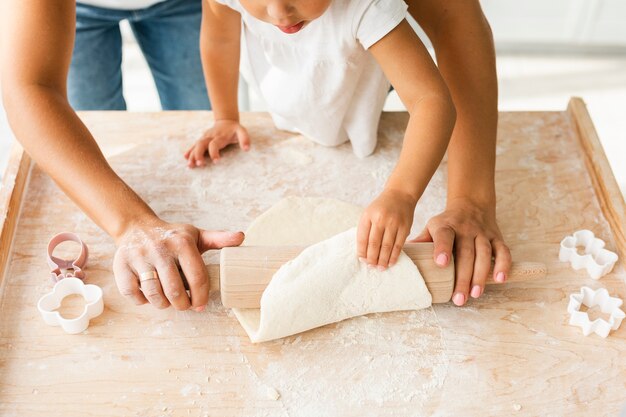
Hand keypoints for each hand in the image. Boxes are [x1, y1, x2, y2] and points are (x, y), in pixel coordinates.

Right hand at [113, 218, 243, 310]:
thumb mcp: (196, 235)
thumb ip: (219, 239)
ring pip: (154, 295)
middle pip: (175, 290)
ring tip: (168, 301)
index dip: (201, 296)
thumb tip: (241, 237)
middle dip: (182, 305)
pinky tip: (149, 295)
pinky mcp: (121, 266)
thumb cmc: (171, 236)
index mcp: (182, 243)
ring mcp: (139, 257)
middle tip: (184, 305)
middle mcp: (160, 249)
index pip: (197, 277)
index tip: (201, 305)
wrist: (136, 227)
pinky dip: (142, 301)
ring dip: (163, 304)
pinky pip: (133, 294)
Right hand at [184, 120, 249, 167]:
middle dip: (199, 154)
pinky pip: (194, 145)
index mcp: (220, 136)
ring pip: (196, 145)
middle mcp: (210, 136)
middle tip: (199, 164)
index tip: (216, 161)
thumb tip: (247, 149)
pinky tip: (186, 158)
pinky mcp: (202, 139)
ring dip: (192, 155)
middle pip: (201, 144)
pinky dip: (190, 151)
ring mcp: (205, 138)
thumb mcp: (242, 131)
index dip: (214, 152)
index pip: (214, 144)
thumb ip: (245, 139)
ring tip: (190, 165)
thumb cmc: (234, 129)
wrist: (226, 121)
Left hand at [357, 189, 416, 269]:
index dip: (362, 251)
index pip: (362, 237)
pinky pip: (399, 245)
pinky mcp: (405, 227)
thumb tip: (364, 253)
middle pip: (374, 244)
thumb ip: (365, 230)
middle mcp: (380, 219)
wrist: (400, 195)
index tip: (362, 260)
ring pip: (386, 246)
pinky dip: (394, 256)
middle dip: (372, 258)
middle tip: (371, 267)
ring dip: (383, 260)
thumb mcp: (369, 214)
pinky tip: (391, 262)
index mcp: (368, 215)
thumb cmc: (381, 207)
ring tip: (380, 268)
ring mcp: (393, 223)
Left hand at [411, 198, 511, 305]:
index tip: (441, 263)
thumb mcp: (432, 227)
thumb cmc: (447, 223)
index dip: (442, 248)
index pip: (444, 235)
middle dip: (463, 276)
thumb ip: (421, 242)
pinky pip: (503, 251)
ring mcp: (483, 233)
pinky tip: (500, 280)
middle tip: (458, 298)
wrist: (471, 205)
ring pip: (484, 254)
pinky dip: (504, 265)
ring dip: (481, 275)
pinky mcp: (497, 238)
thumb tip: (401, 259)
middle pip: (465, 253)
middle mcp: (466, 229)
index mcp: (446, 226)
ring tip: (475, 294)